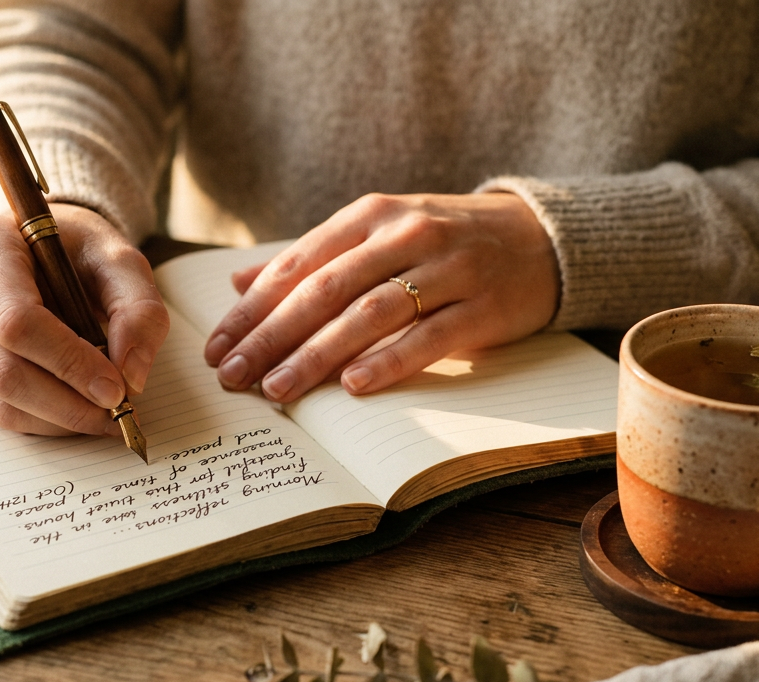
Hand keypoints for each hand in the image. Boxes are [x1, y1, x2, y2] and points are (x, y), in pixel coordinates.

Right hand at [0, 204, 169, 434]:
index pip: (17, 321)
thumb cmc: (75, 252)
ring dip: (56, 420)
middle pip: (2, 369)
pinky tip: (72, 410)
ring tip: (101, 415)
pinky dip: (38, 420)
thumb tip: (130, 376)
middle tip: (116, 415)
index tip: (116, 388)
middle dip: (66, 404)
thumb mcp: (119, 262)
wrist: (35, 249)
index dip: (69, 362)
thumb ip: (139, 310)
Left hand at [203, 192, 558, 401]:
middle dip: (272, 336)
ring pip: (370, 314)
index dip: (252, 309)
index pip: (298, 264)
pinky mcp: (483, 307)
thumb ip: (312, 258)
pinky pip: (429, 337)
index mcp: (371, 215)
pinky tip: (353, 386)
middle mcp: (406, 235)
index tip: (216, 347)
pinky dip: (389, 362)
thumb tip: (240, 285)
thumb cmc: (443, 243)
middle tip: (234, 376)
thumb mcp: (378, 234)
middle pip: (325, 290)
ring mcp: (448, 269)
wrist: (542, 238)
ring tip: (278, 389)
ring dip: (318, 355)